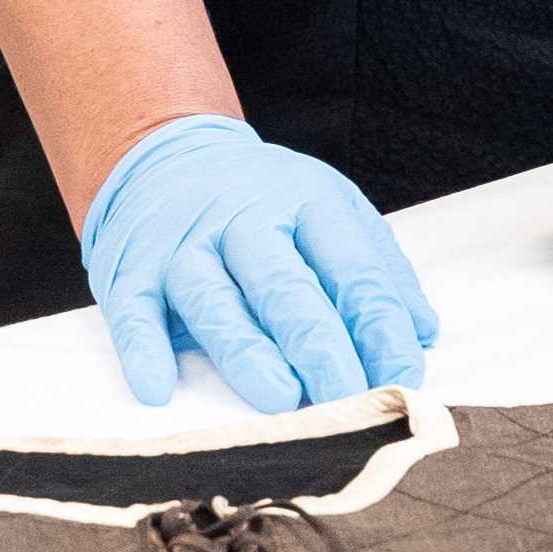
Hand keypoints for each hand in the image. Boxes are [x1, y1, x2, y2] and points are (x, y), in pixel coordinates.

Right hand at [77, 114, 439, 413]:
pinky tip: (160, 387)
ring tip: (280, 396)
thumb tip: (421, 335)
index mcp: (305, 202)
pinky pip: (134, 313)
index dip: (379, 326)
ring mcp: (184, 245)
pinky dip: (145, 350)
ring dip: (247, 351)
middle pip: (285, 286)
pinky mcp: (131, 271)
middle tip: (348, 397)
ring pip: (215, 301)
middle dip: (320, 345)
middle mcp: (242, 220)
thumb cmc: (262, 201)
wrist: (162, 154)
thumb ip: (377, 270)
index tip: (404, 378)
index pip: (350, 268)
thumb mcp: (329, 212)